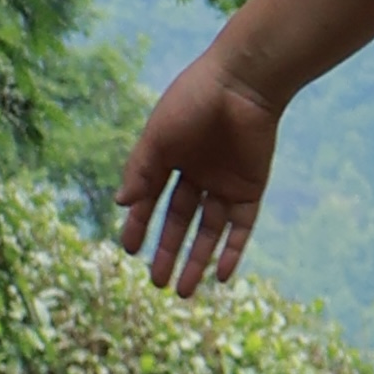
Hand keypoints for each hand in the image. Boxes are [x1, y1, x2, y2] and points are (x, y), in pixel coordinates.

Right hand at [117, 54, 281, 295]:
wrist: (244, 82)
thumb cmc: (194, 100)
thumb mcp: (158, 137)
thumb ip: (140, 170)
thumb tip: (121, 204)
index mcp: (171, 157)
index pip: (151, 198)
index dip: (140, 224)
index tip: (128, 249)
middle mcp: (198, 173)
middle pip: (180, 221)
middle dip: (167, 250)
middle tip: (157, 282)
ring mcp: (225, 183)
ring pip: (209, 231)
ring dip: (197, 260)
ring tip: (183, 291)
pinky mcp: (251, 189)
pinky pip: (240, 227)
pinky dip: (231, 251)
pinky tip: (219, 275)